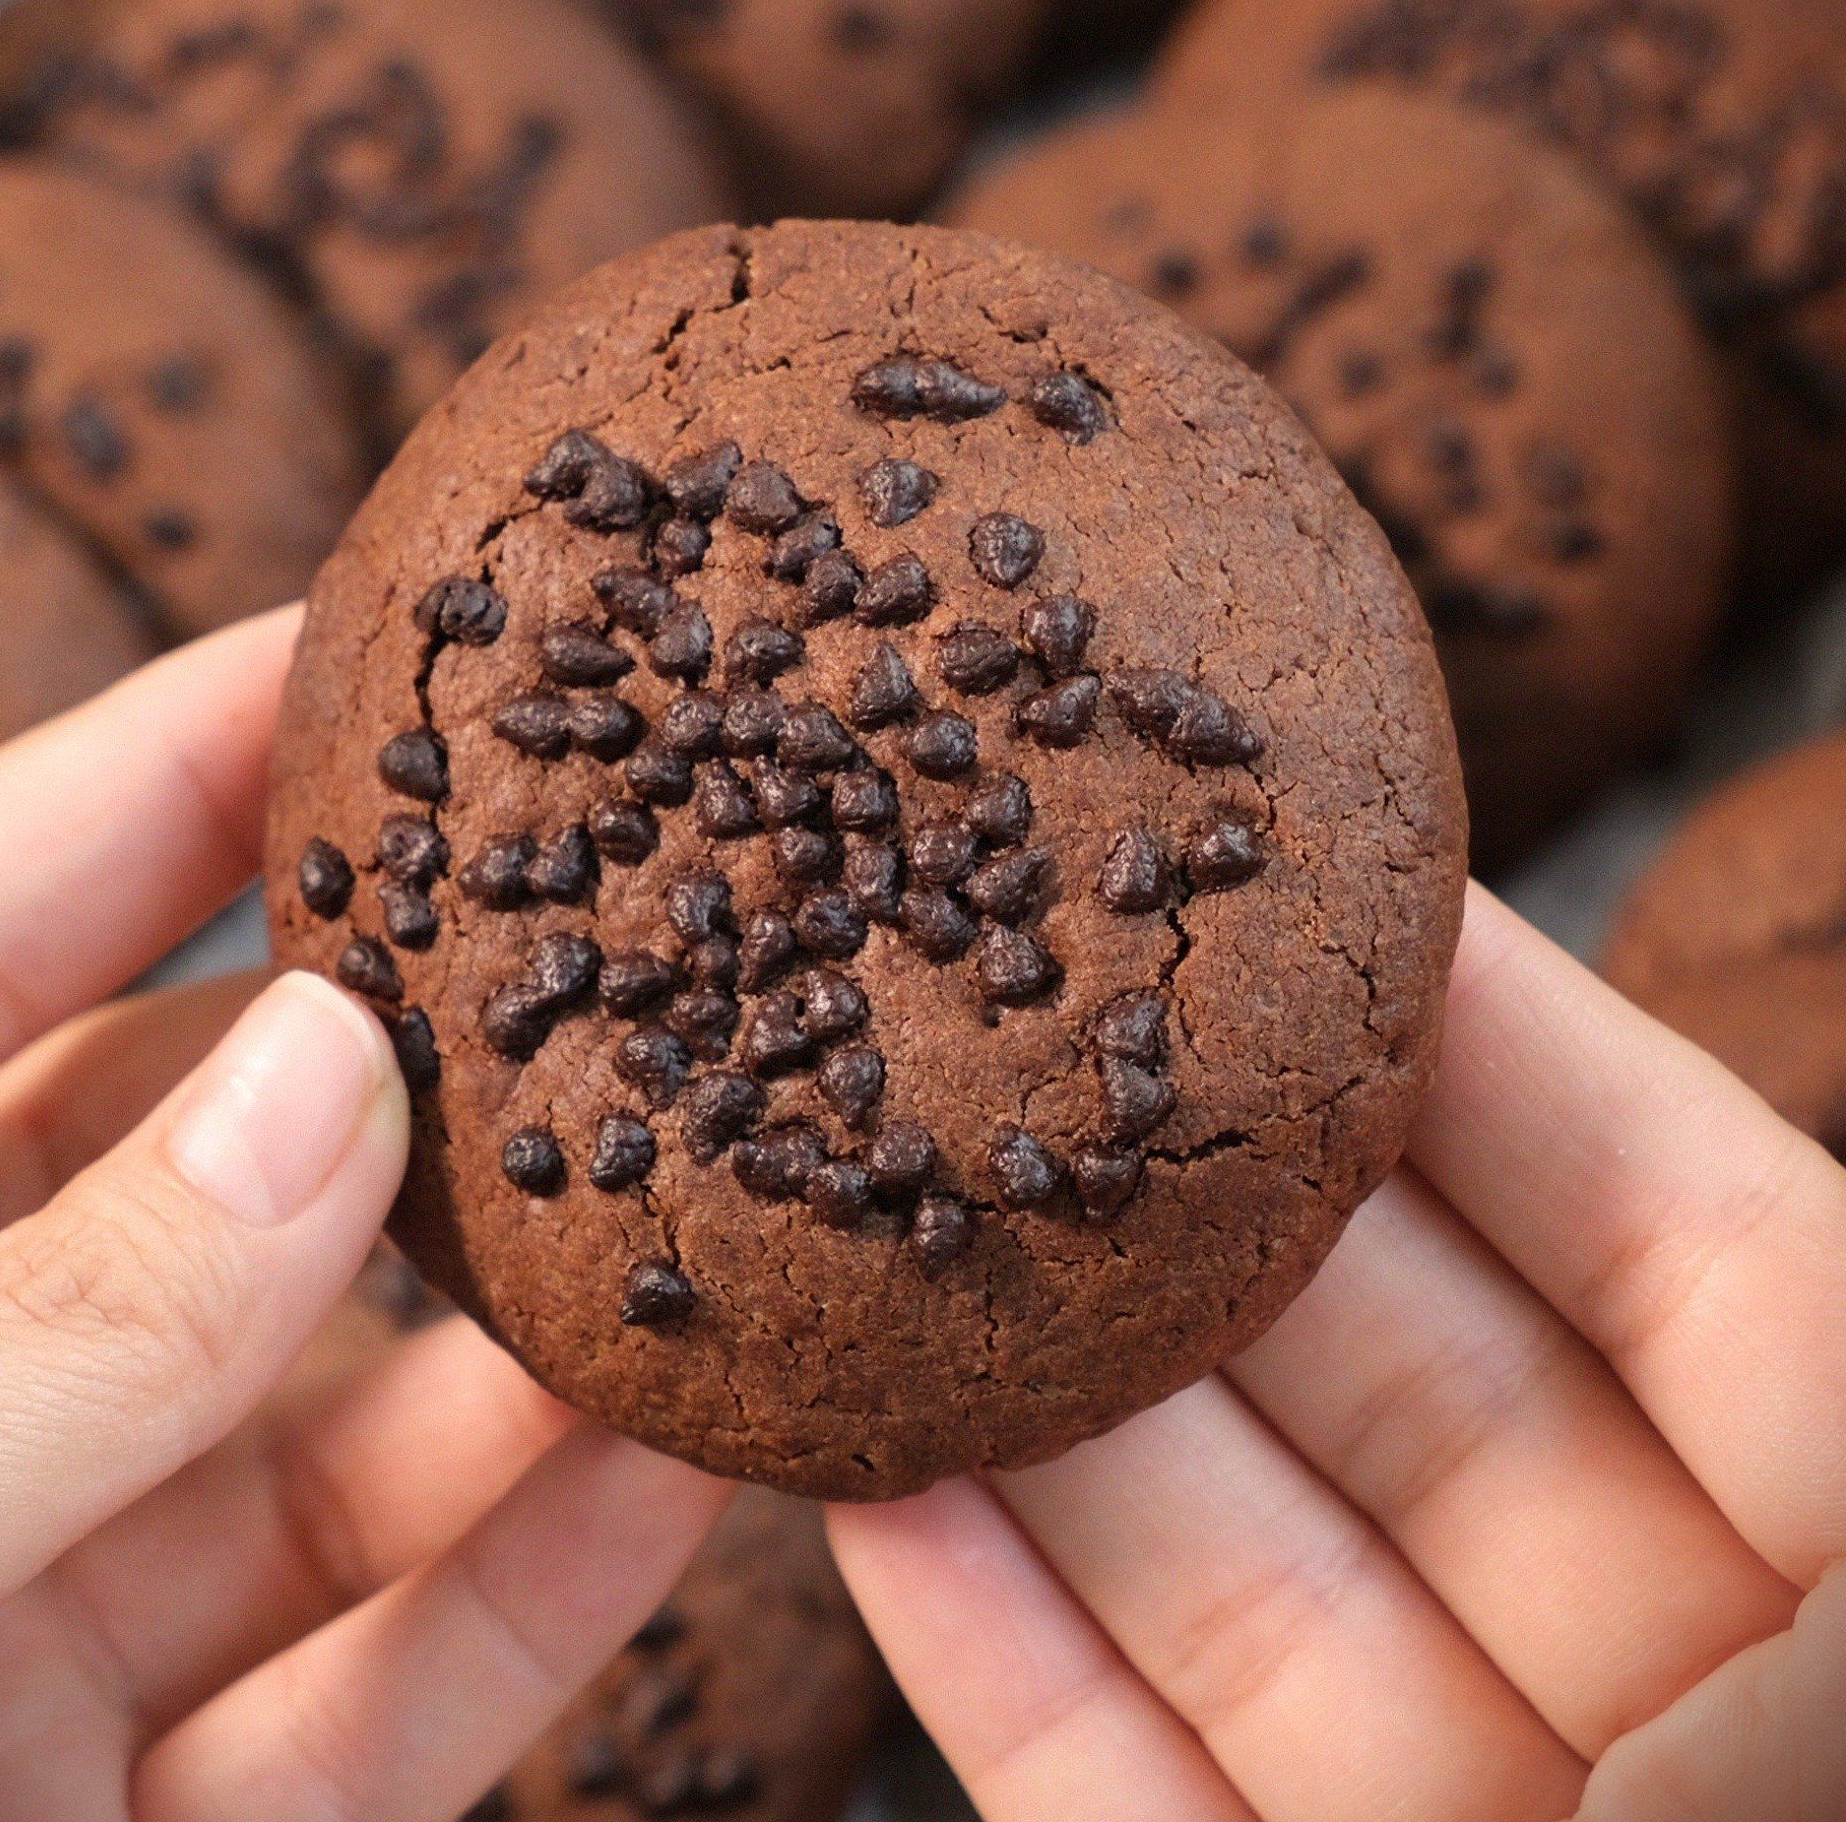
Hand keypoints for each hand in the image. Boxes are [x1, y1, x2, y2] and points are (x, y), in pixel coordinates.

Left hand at [0, 613, 729, 1821]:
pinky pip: (373, 1679)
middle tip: (634, 934)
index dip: (194, 756)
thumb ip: (46, 1330)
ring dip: (526, 1333)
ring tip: (725, 1192)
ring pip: (331, 1428)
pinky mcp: (124, 1821)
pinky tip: (690, 1454)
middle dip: (422, 1056)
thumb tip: (343, 1075)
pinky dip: (533, 1576)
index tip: (398, 638)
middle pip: (208, 1163)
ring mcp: (20, 1620)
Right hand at [830, 888, 1845, 1820]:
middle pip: (1396, 1368)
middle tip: (1025, 1029)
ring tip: (890, 1222)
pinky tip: (873, 1495)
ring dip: (1049, 1406)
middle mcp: (1674, 1671)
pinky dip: (992, 1651)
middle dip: (1204, 1202)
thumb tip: (1473, 1007)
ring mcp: (1467, 1804)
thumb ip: (1722, 1284)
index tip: (1291, 867)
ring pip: (1228, 1565)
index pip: (1663, 1229)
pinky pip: (1115, 1786)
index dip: (1479, 1038)